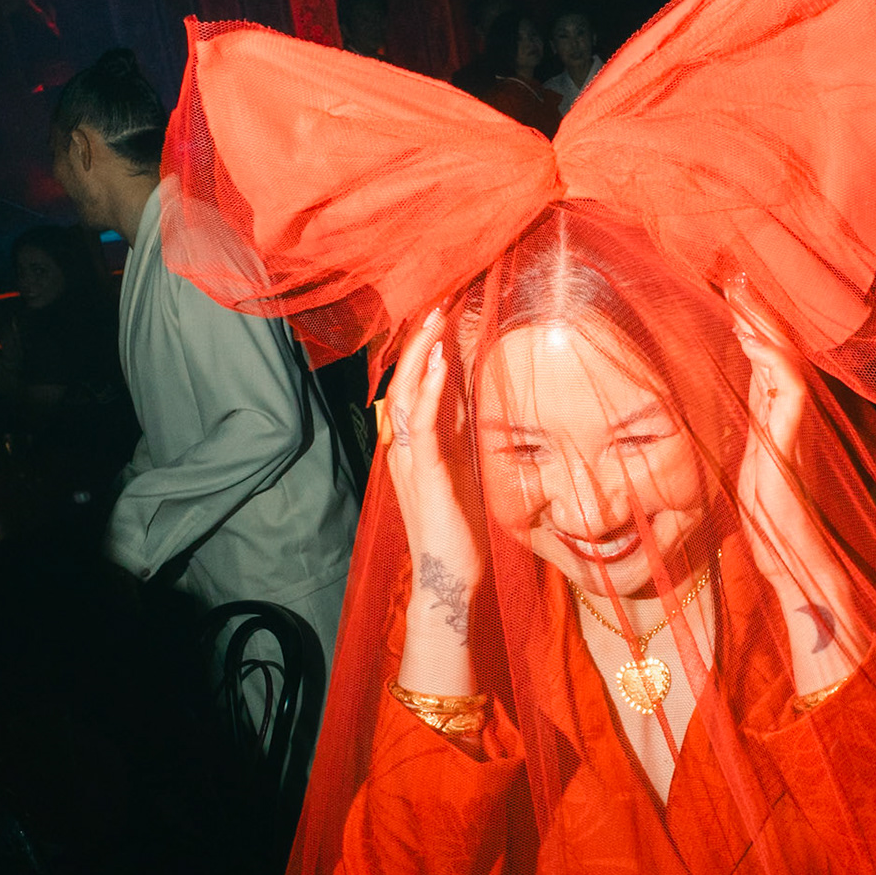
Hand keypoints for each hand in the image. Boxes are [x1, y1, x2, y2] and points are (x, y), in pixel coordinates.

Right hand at [383, 308, 484, 671]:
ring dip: (420, 353)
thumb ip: (460, 434)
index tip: (445, 309)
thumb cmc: (460, 530)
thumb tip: (471, 395)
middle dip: (420, 338)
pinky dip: (429, 390)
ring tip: (436, 315)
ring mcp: (411, 460)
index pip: (417, 384)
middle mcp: (407, 447)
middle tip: (439, 296)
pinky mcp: (425, 475)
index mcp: (418, 445)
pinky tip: (438, 361)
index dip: (426, 346)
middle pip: (405, 379)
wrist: (450, 578)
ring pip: (407, 393)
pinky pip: (422, 425)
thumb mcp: (464, 470)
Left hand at [729, 284, 855, 654]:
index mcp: (774, 416)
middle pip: (776, 348)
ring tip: (741, 289)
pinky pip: (788, 392)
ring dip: (763, 323)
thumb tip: (732, 395)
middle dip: (756, 309)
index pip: (763, 356)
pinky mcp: (792, 443)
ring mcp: (794, 427)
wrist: (790, 560)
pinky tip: (752, 338)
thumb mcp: (747, 461)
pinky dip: (772, 361)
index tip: (728, 287)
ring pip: (785, 360)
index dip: (749, 321)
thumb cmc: (767, 520)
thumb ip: (746, 426)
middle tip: (734, 270)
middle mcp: (789, 415)